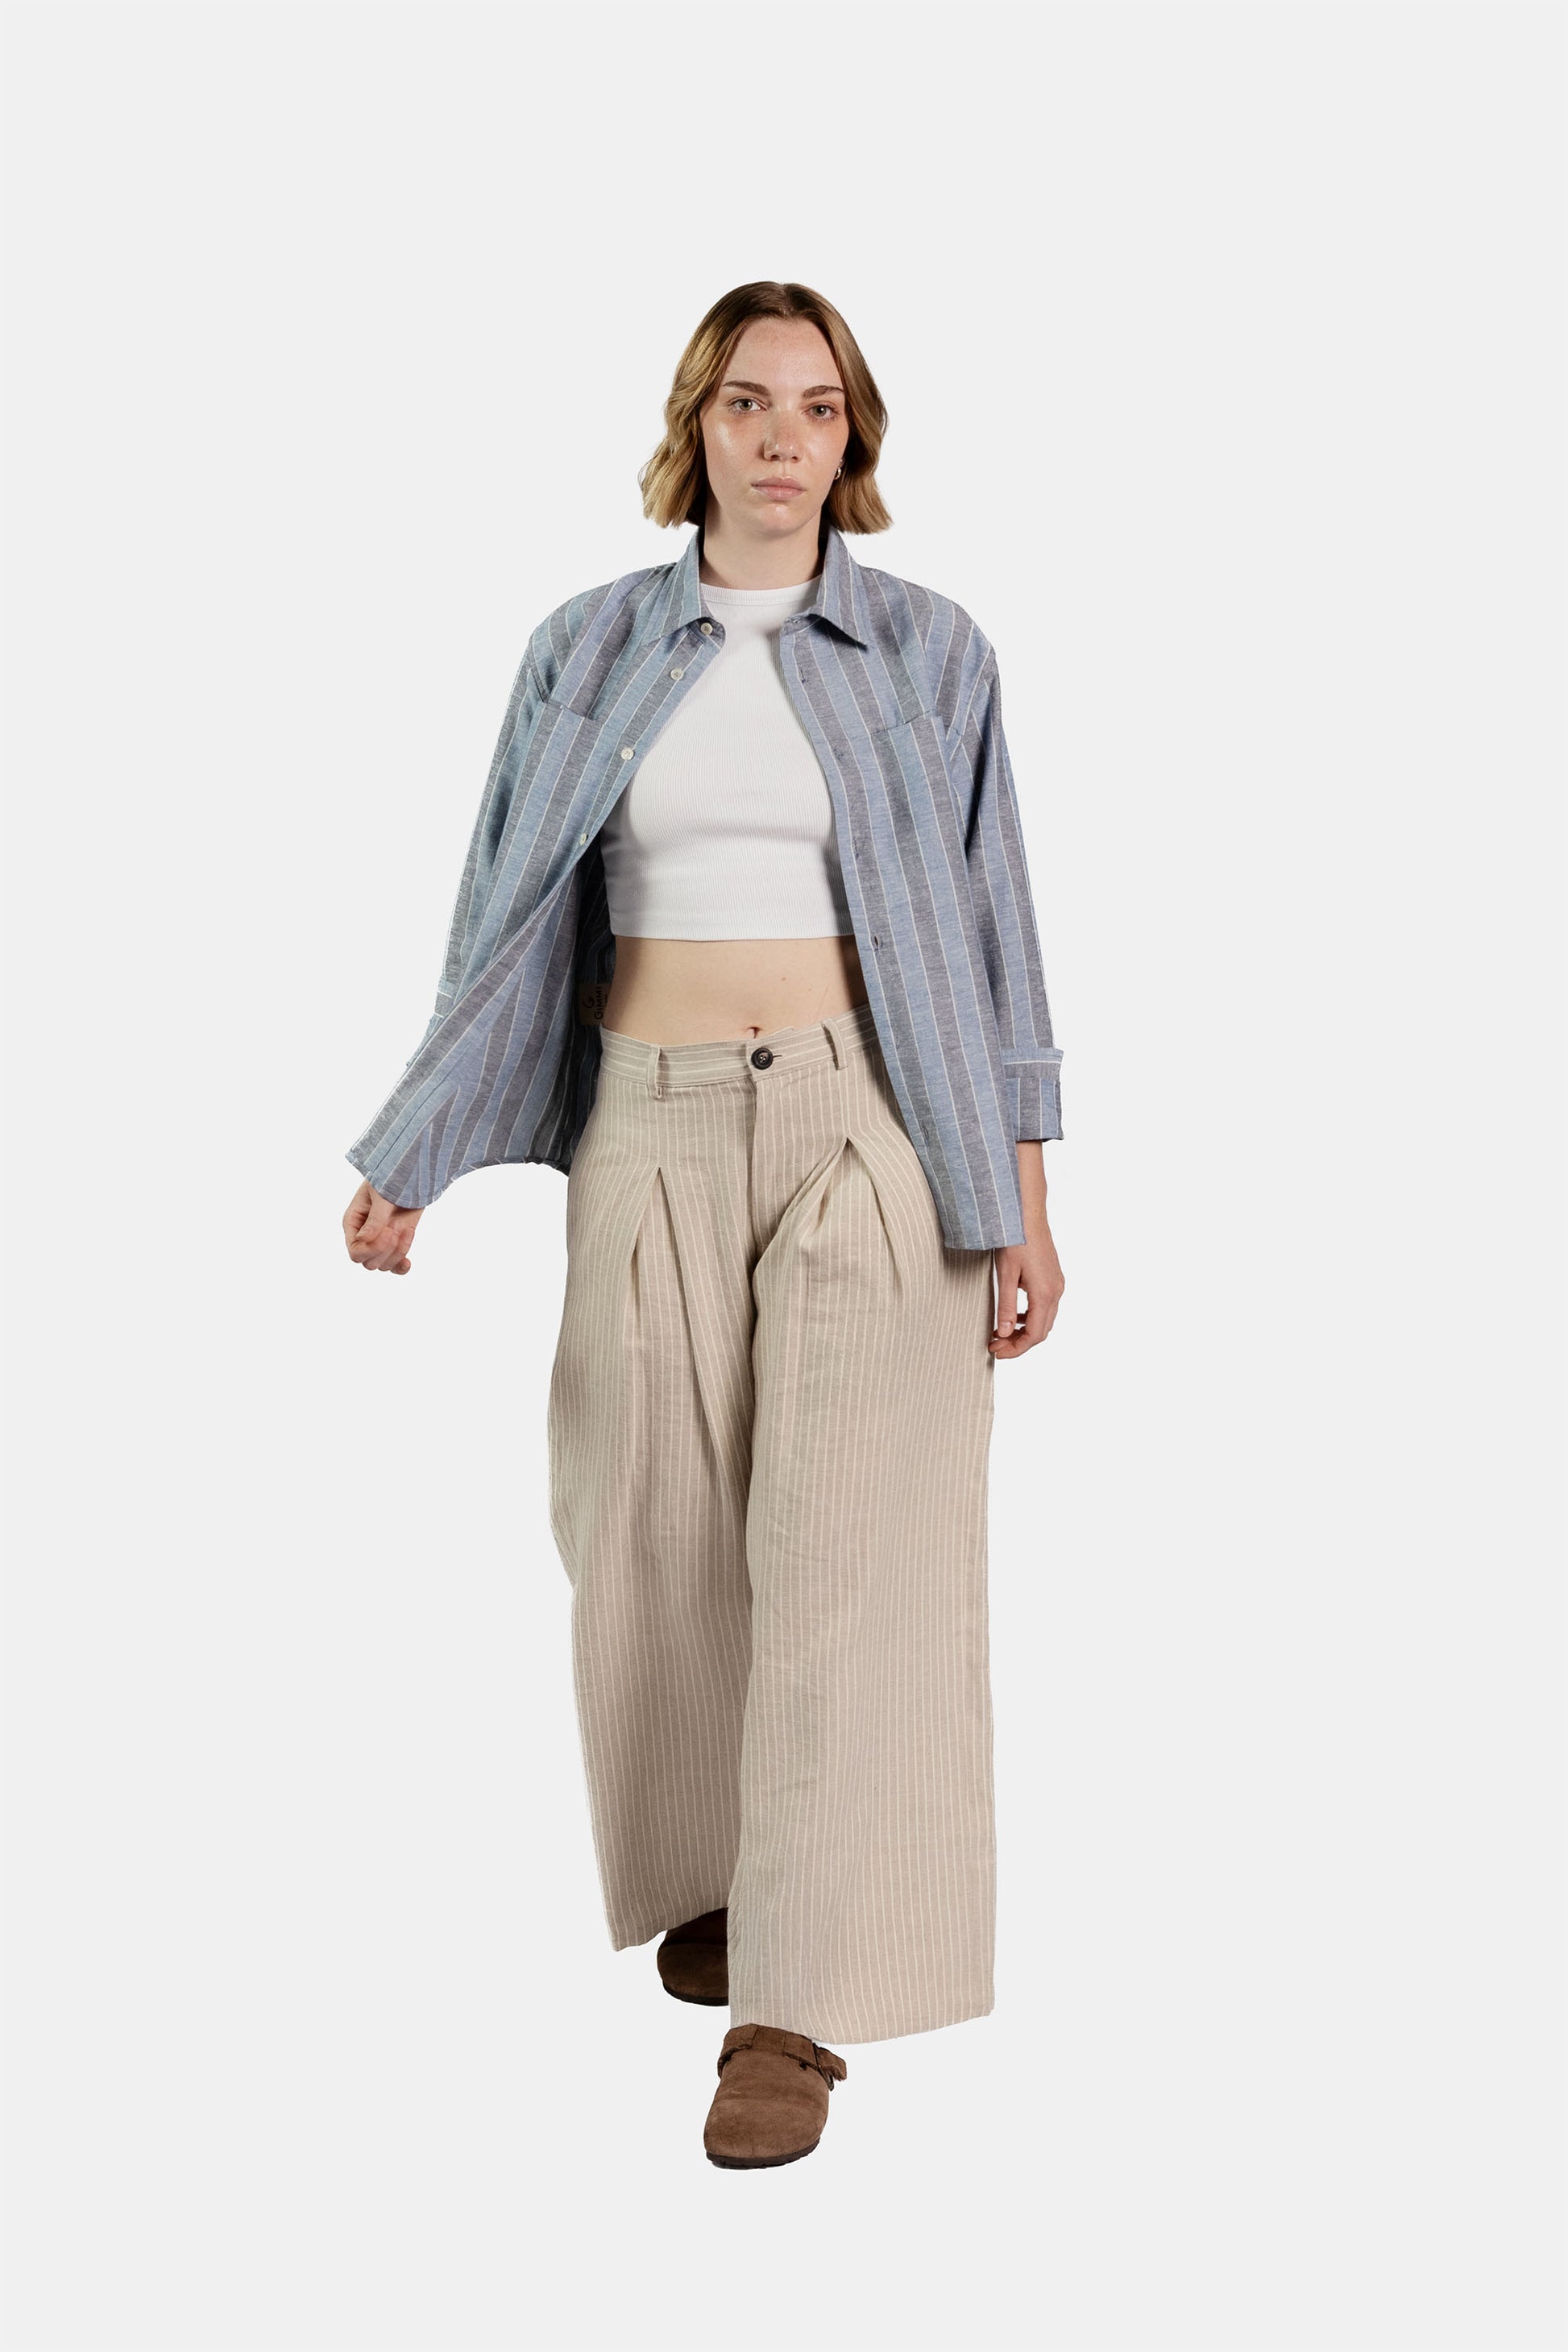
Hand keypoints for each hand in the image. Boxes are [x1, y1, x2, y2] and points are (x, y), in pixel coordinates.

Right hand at [343, 1179, 423, 1274]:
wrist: (409, 1176)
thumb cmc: (389, 1179)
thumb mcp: (381, 1195)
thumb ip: (375, 1217)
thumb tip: (364, 1239)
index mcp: (352, 1223)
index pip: (355, 1251)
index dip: (372, 1248)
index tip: (389, 1231)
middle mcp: (363, 1236)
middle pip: (369, 1263)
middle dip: (387, 1249)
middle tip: (398, 1225)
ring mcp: (379, 1242)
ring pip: (383, 1265)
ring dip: (398, 1251)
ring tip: (406, 1229)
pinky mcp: (396, 1244)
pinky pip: (394, 1266)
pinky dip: (401, 1267)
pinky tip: (408, 1262)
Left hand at [989, 1142, 1063, 1358]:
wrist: (1026, 1213)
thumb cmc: (1014, 1239)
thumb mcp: (1005, 1274)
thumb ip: (1004, 1305)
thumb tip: (1003, 1333)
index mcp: (1044, 1293)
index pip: (1033, 1335)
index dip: (1015, 1348)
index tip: (995, 1350)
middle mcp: (1056, 1291)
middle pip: (1041, 1331)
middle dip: (1018, 1343)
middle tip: (995, 1345)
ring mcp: (1057, 1284)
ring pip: (1045, 1320)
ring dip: (1024, 1331)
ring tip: (1001, 1332)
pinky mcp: (1054, 1278)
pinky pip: (1046, 1307)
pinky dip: (1030, 1317)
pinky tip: (1013, 1315)